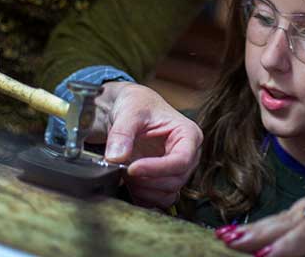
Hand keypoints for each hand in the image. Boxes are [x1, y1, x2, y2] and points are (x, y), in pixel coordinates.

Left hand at [90, 81, 201, 208]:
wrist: (130, 109)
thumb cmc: (137, 104)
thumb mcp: (130, 111)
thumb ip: (122, 133)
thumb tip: (116, 157)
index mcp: (188, 134)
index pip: (181, 160)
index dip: (157, 169)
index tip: (132, 168)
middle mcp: (189, 154)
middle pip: (175, 180)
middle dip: (147, 180)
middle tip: (123, 169)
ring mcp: (177, 170)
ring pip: (168, 194)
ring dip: (144, 190)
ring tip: (125, 174)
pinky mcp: (165, 180)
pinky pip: (159, 199)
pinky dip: (143, 197)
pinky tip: (129, 183)